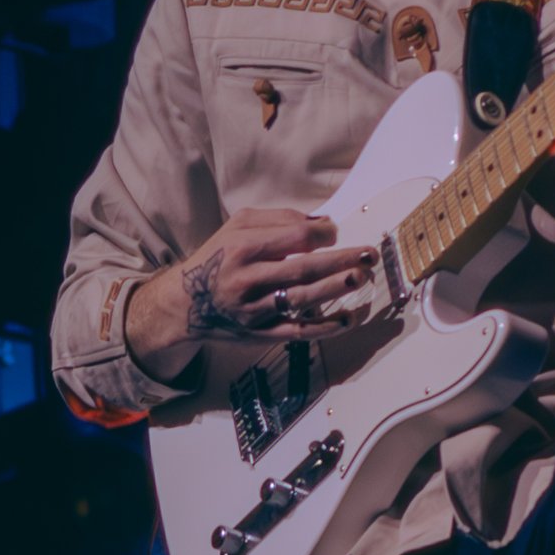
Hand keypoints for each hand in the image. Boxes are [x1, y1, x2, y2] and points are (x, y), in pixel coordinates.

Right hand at [126, 207, 379, 382]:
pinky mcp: (260, 334)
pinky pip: (297, 332)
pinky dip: (324, 327)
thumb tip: (324, 224)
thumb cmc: (218, 257)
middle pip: (303, 269)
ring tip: (361, 277)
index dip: (322, 235)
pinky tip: (348, 319)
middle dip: (340, 261)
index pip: (293, 238)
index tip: (336, 233)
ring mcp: (254, 311)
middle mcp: (247, 280)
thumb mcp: (238, 226)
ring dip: (335, 289)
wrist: (185, 303)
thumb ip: (280, 219)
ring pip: (302, 300)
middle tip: (369, 254)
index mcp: (242, 248)